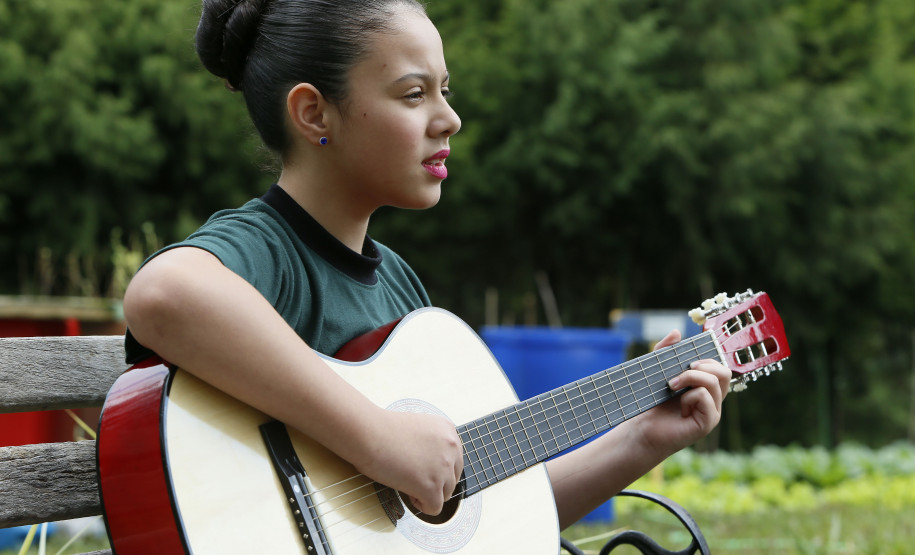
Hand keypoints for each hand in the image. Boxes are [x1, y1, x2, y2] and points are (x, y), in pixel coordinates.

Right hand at [354, 410, 462, 515]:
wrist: (368, 432)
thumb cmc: (382, 429)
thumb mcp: (417, 427)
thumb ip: (431, 443)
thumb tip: (432, 464)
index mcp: (447, 430)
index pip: (454, 459)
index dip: (435, 467)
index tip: (419, 466)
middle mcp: (451, 447)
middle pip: (453, 477)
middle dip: (434, 481)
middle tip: (412, 476)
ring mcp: (443, 468)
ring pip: (446, 494)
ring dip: (427, 493)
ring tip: (407, 482)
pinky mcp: (431, 487)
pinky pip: (435, 507)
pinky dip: (421, 505)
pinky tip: (407, 493)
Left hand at [631, 330, 730, 456]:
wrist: (642, 430)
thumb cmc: (652, 403)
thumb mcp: (658, 372)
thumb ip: (666, 352)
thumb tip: (677, 331)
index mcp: (706, 387)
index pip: (719, 366)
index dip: (705, 359)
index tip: (684, 362)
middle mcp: (714, 399)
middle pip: (724, 372)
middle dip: (701, 366)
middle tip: (680, 373)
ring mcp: (713, 412)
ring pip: (714, 382)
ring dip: (690, 378)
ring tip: (671, 386)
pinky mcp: (707, 423)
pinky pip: (705, 398)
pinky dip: (689, 396)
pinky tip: (678, 405)